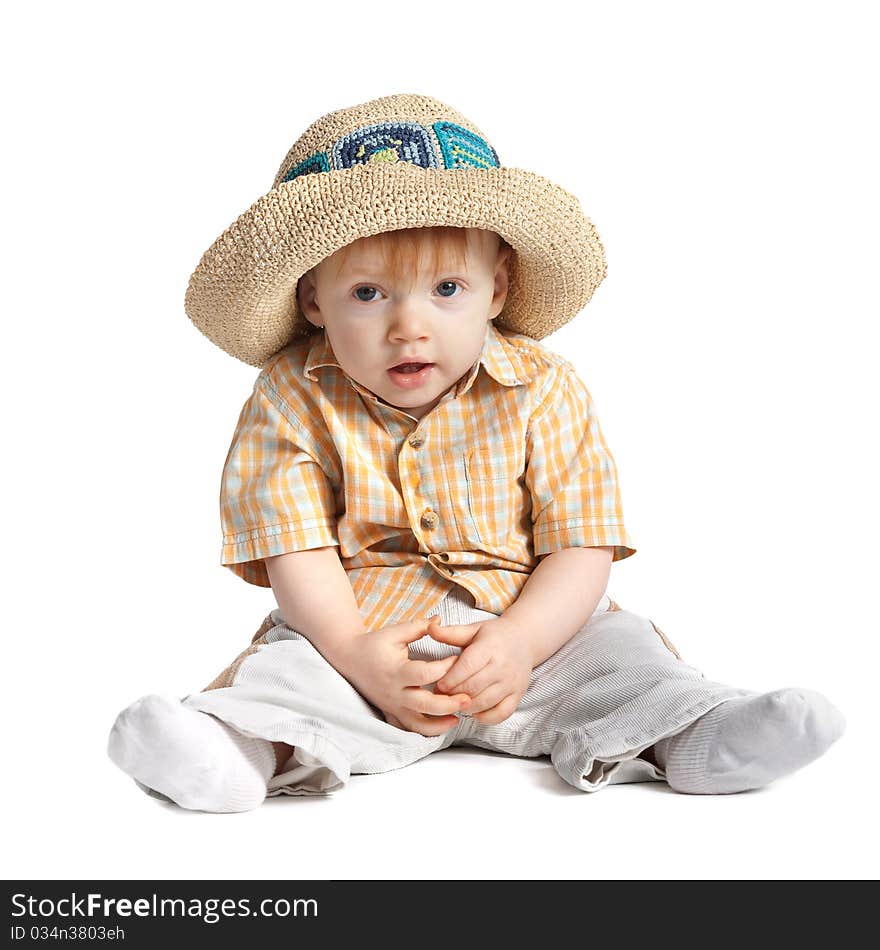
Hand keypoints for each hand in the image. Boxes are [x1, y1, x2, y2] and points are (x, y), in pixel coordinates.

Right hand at [334, 619, 471, 736]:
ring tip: (457, 719)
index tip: (459, 659)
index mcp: (396, 671)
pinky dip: (425, 731)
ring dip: (438, 724)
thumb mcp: (394, 632)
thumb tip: (440, 620)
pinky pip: (408, 729)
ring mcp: (392, 706)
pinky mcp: (391, 713)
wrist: (349, 659)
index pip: (424, 673)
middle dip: (448, 704)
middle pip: (424, 704)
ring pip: (417, 724)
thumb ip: (418, 627)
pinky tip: (442, 725)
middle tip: (468, 699)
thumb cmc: (374, 644)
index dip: (446, 667)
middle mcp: (394, 692)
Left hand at [426, 616, 532, 724]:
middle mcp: (502, 666)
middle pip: (473, 687)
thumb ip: (450, 633)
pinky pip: (501, 713)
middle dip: (453, 695)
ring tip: (454, 703)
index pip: (466, 667)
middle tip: (441, 697)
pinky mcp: (518, 695)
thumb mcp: (473, 629)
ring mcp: (512, 682)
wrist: (525, 639)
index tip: (438, 685)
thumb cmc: (494, 635)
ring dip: (466, 707)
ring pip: (484, 703)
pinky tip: (474, 711)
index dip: (449, 679)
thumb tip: (430, 628)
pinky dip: (485, 717)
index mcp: (489, 647)